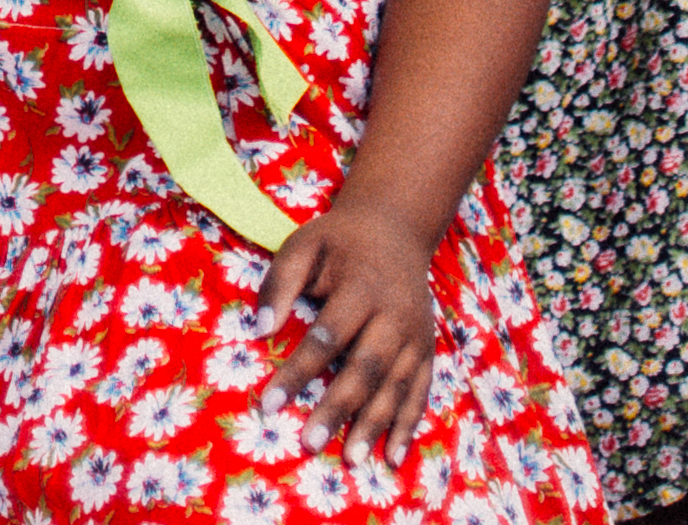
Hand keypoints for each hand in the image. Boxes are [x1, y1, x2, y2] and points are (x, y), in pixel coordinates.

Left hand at [258, 198, 441, 452]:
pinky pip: (420, 392)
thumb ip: (279, 283)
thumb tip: (259, 330)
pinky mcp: (428, 349)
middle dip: (338, 408)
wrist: (396, 227)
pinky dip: (407, 426)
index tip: (269, 404)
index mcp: (362, 287)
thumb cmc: (339, 242)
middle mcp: (395, 314)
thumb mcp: (304, 245)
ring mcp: (416, 335)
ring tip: (350, 460)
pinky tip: (391, 457)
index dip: (298, 372)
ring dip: (373, 425)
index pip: (327, 336)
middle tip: (309, 443)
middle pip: (366, 368)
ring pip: (396, 386)